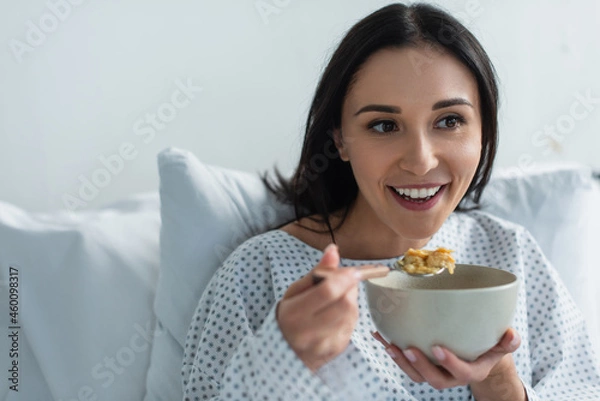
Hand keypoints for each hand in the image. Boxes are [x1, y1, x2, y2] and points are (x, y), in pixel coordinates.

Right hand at [276, 244, 361, 371]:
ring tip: (336, 298)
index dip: (344, 277)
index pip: (328, 292)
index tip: (352, 270)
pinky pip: (353, 325)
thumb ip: (316, 272)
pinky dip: (349, 314)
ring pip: (352, 313)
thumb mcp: (295, 291)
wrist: (286, 352)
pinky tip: (337, 314)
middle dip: (348, 288)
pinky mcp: (338, 349)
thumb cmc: (289, 316)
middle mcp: (310, 332)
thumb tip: (333, 250)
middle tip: (341, 283)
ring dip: (350, 300)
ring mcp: (326, 344)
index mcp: (295, 314)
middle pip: (345, 303)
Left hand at [372, 329, 526, 399]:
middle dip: (420, 366)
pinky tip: (379, 334)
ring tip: (389, 345)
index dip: (449, 363)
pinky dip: (391, 349)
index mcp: (471, 371)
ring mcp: (435, 372)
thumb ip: (506, 341)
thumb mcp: (500, 344)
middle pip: (434, 379)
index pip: (461, 372)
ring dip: (401, 361)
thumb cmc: (488, 345)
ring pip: (416, 375)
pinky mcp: (421, 365)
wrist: (477, 354)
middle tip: (408, 349)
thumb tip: (512, 334)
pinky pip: (404, 362)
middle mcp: (451, 376)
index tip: (438, 348)